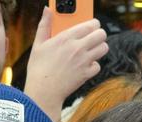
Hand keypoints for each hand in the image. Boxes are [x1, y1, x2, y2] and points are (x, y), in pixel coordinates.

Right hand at [23, 7, 108, 121]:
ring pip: (104, 48)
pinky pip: (98, 65)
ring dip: (99, 47)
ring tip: (91, 49)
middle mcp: (78, 47)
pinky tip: (85, 65)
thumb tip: (47, 9)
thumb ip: (45, 24)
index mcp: (66, 37)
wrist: (43, 91)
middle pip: (101, 34)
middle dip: (99, 34)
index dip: (94, 24)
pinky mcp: (87, 74)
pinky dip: (93, 65)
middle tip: (93, 37)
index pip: (90, 24)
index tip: (92, 25)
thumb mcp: (38, 43)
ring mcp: (84, 61)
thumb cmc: (38, 67)